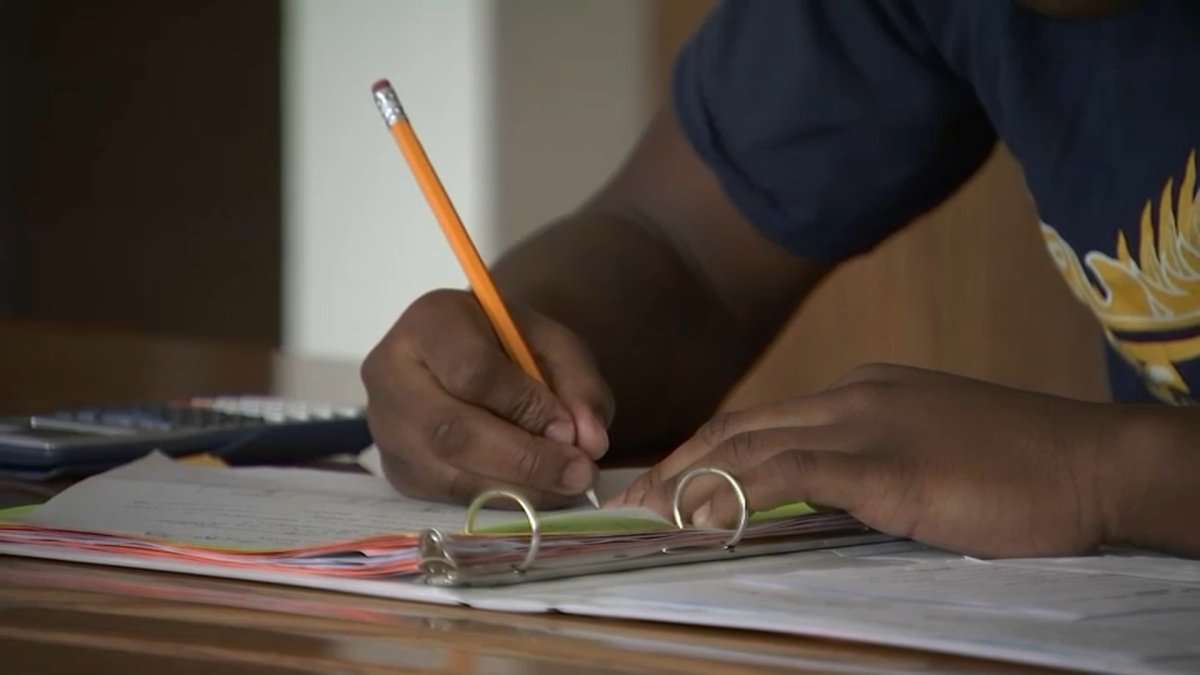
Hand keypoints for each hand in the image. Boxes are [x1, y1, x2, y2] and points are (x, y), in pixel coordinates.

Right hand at [362, 289, 613, 506]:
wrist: (463, 355)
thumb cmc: (509, 344)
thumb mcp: (552, 344)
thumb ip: (579, 384)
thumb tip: (591, 442)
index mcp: (430, 322)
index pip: (471, 371)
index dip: (524, 405)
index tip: (568, 426)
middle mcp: (391, 374)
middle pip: (452, 431)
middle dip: (525, 460)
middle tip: (579, 472)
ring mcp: (386, 427)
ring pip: (449, 473)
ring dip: (519, 490)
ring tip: (566, 486)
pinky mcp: (397, 470)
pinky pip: (449, 496)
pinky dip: (501, 501)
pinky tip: (537, 494)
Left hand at [612, 364, 1126, 556]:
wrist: (1091, 464)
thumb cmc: (1019, 468)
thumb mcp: (927, 457)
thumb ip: (867, 469)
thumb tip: (815, 501)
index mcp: (861, 392)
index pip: (761, 420)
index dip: (703, 450)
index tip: (663, 481)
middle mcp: (852, 396)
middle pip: (741, 426)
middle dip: (679, 463)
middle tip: (630, 500)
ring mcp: (868, 424)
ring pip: (754, 445)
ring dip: (692, 481)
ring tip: (647, 514)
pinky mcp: (887, 464)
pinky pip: (793, 474)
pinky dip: (739, 493)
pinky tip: (704, 517)